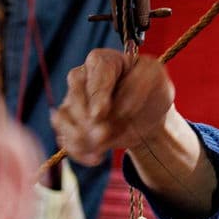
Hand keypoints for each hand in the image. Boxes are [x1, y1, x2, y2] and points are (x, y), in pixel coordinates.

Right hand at [51, 48, 174, 166]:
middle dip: (87, 119)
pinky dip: (78, 151)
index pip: (95, 74)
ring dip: (80, 137)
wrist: (147, 116)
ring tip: (101, 148)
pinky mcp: (71, 124)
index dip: (96, 95)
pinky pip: (64, 138)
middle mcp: (83, 77)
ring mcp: (73, 101)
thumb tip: (118, 106)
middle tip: (104, 134)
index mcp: (103, 60)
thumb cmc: (151, 91)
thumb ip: (140, 83)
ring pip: (62, 118)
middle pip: (74, 95)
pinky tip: (96, 157)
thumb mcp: (155, 77)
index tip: (100, 114)